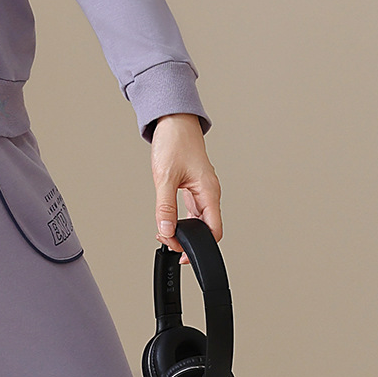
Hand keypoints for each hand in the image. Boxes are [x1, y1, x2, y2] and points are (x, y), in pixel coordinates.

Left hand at [150, 113, 221, 265]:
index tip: (182, 255)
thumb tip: (166, 230)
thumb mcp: (165, 177)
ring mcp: (201, 189)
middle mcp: (209, 193)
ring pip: (197, 219)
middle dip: (186, 239)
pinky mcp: (193, 186)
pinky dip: (180, 217)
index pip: (213, 230)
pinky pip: (191, 209)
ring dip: (182, 229)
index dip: (200, 247)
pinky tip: (168, 218)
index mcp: (209, 192)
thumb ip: (165, 206)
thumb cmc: (175, 142)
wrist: (173, 121)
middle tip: (165, 239)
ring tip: (164, 230)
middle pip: (205, 228)